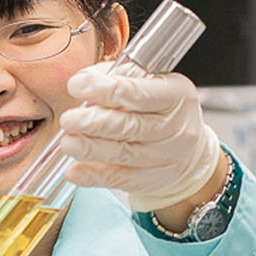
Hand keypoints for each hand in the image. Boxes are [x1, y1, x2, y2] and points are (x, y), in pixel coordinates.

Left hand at [56, 63, 221, 212]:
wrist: (187, 148)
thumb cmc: (158, 108)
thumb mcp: (148, 81)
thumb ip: (116, 76)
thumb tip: (84, 79)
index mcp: (175, 94)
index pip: (138, 92)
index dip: (105, 89)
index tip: (77, 85)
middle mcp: (174, 126)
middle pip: (131, 126)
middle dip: (96, 122)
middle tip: (69, 119)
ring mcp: (164, 156)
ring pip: (124, 153)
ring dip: (91, 148)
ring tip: (68, 143)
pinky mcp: (150, 179)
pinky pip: (119, 178)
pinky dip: (93, 176)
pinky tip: (74, 172)